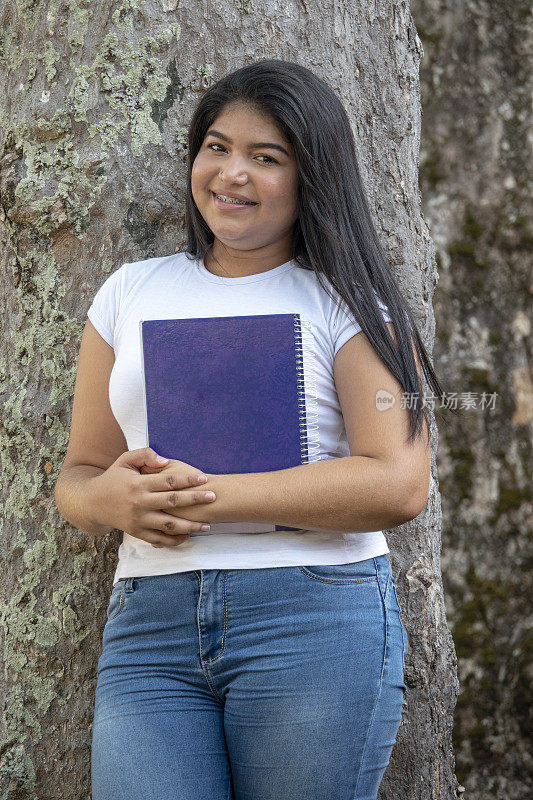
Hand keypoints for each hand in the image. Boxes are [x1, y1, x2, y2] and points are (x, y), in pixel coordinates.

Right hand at [90, 447, 216, 547]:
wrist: (92, 503)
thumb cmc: (113, 478)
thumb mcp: (124, 460)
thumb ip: (145, 455)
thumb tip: (165, 461)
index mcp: (138, 483)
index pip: (168, 481)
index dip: (188, 479)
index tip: (204, 478)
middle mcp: (139, 503)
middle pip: (172, 502)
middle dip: (195, 500)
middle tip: (213, 497)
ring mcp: (138, 520)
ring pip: (168, 525)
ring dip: (190, 526)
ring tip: (208, 526)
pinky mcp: (136, 532)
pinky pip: (158, 540)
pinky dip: (173, 541)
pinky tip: (188, 537)